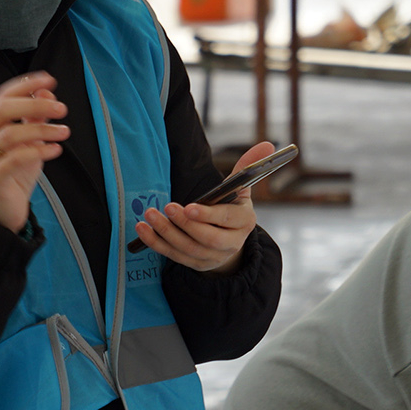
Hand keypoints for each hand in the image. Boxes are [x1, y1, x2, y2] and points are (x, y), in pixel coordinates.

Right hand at [0, 72, 67, 233]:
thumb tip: (47, 92)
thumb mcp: (28, 140)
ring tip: (64, 132)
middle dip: (35, 105)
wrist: (0, 207)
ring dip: (42, 130)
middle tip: (62, 109)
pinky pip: (15, 159)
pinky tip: (55, 149)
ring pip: (10, 134)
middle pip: (3, 109)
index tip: (50, 80)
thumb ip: (35, 117)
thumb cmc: (14, 170)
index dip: (26, 84)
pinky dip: (38, 151)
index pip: (3, 95)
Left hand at [135, 140, 272, 274]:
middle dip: (186, 225)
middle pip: (208, 239)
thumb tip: (267, 146)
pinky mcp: (196, 264)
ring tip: (150, 215)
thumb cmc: (231, 208)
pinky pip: (174, 256)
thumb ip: (248, 167)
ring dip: (167, 233)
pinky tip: (143, 230)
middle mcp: (232, 243)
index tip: (189, 207)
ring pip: (188, 249)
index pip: (228, 220)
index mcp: (244, 222)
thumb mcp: (241, 190)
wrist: (229, 241)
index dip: (208, 216)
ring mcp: (213, 257)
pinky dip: (156, 243)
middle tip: (168, 207)